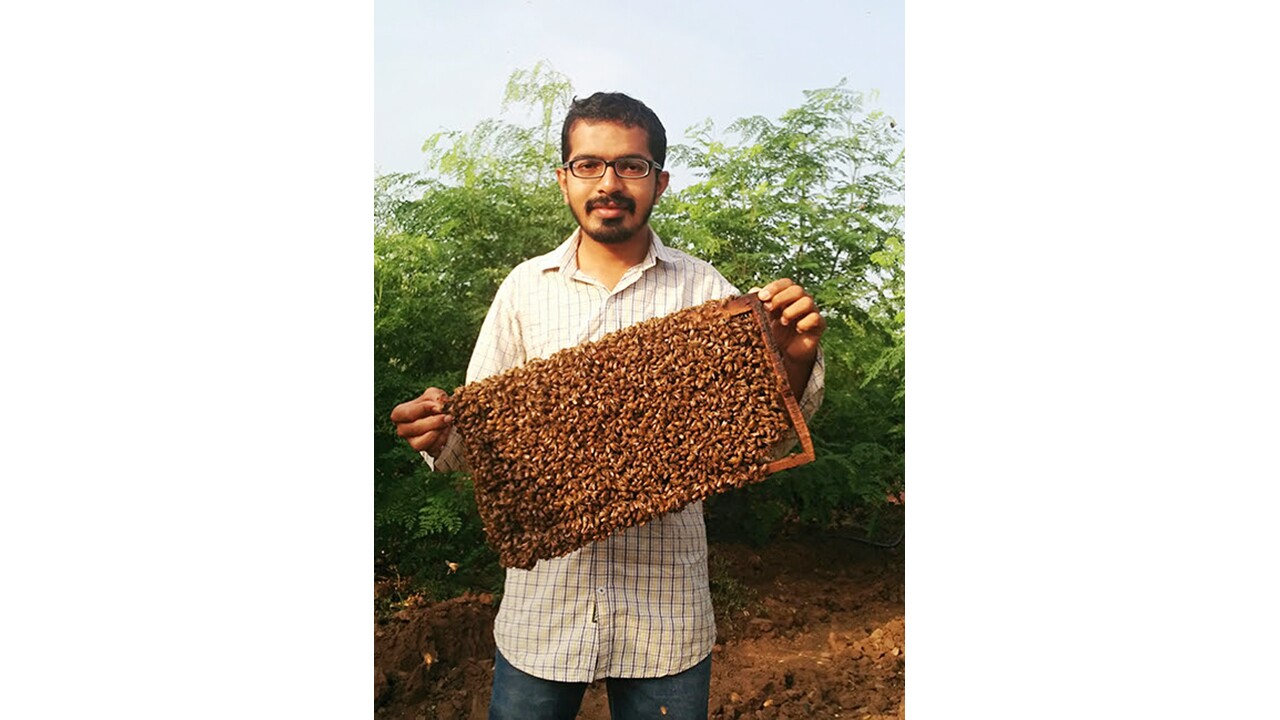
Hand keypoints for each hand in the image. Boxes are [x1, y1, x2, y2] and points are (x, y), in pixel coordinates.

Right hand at [390, 387, 452, 455]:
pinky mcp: (425, 450)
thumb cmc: (434, 403)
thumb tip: (438, 407)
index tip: (439, 406)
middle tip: (448, 416)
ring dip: (437, 433)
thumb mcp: (434, 394)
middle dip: (434, 422)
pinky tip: (447, 430)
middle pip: (414, 429)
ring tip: (447, 424)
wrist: (444, 416)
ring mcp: (412, 442)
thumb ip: (435, 397)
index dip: (424, 409)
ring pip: (420, 444)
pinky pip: (432, 450)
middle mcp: (402, 430)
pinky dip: (442, 440)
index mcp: (399, 414)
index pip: (407, 413)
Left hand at [756, 279, 825, 395]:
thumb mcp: (763, 318)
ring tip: (783, 321)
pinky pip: (816, 318)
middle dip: (781, 298)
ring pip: (807, 301)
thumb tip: (754, 291)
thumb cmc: (775, 332)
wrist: (787, 352)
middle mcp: (802, 300)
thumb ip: (758, 304)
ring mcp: (812, 311)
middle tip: (769, 309)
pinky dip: (805, 323)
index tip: (762, 297)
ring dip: (792, 311)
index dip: (774, 287)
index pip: (785, 283)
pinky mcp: (819, 325)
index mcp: (788, 296)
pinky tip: (798, 329)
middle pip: (797, 289)